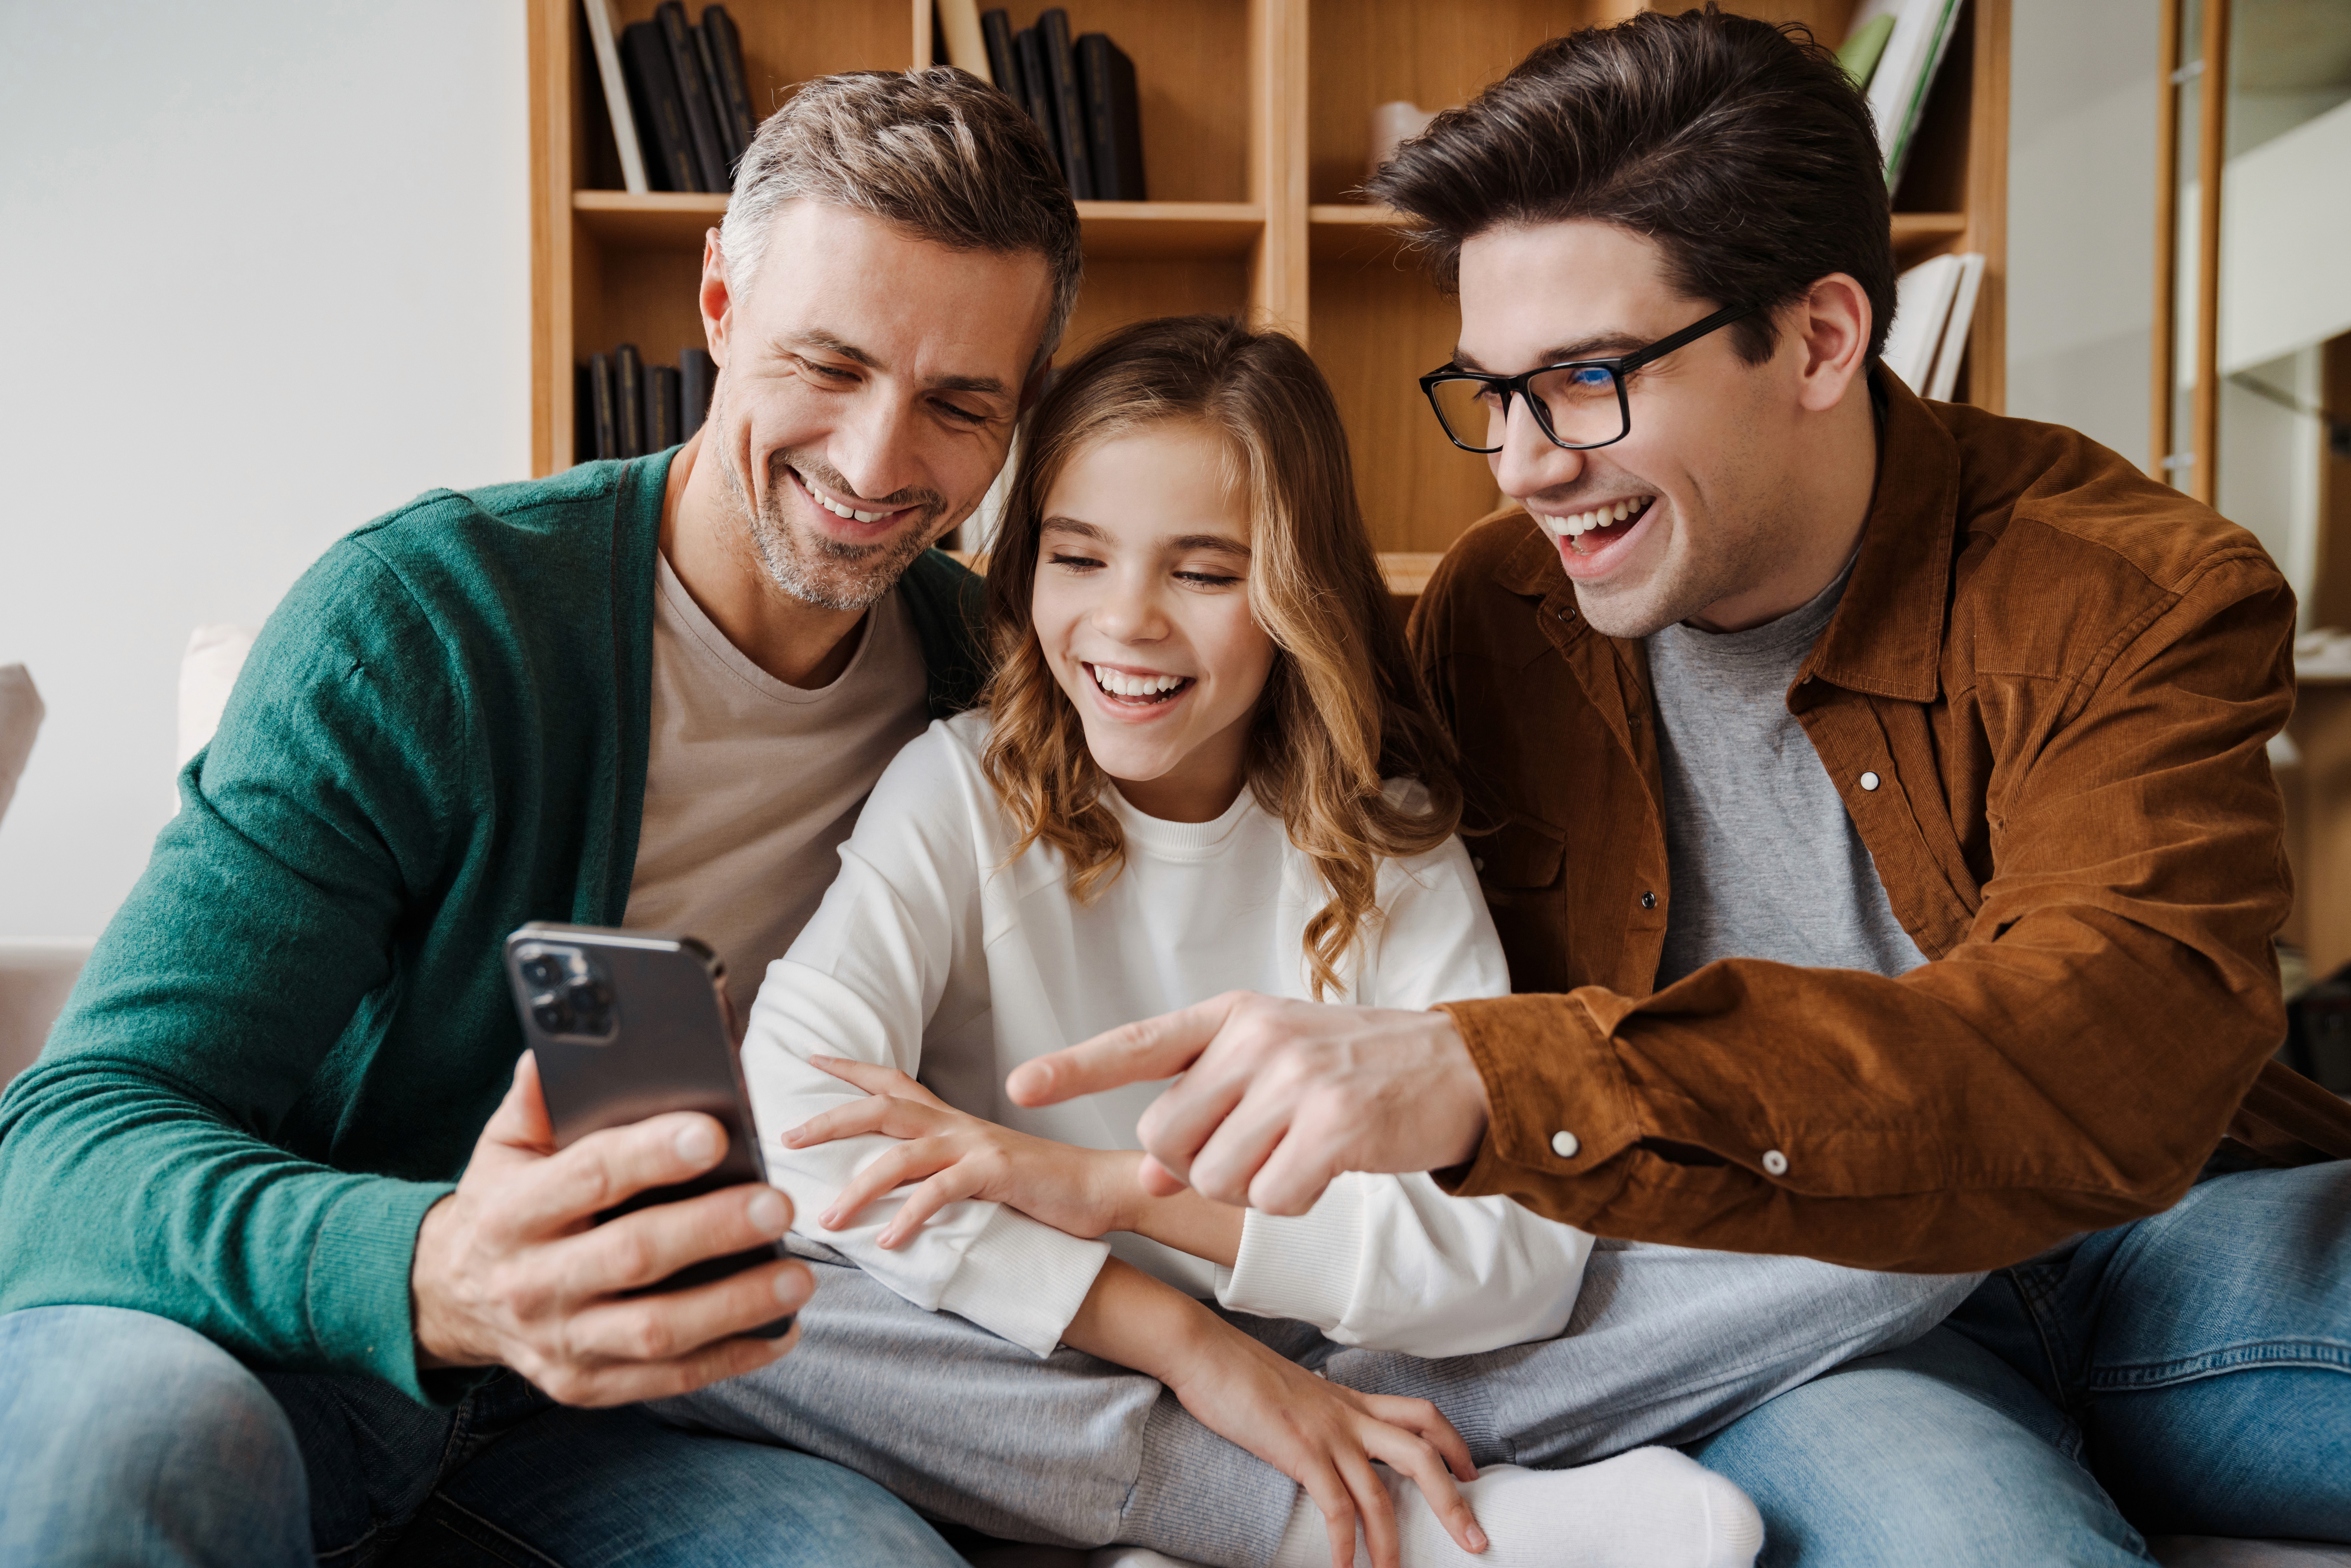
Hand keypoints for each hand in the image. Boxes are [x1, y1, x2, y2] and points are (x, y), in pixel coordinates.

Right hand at [409, 1052, 811, 1406]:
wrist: (451, 1295)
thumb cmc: (503, 1202)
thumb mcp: (503, 1146)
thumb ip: (535, 1099)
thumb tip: (558, 1047)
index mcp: (512, 1212)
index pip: (589, 1177)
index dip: (651, 1155)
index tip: (715, 1134)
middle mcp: (533, 1282)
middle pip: (632, 1257)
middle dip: (711, 1230)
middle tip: (779, 1204)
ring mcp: (560, 1342)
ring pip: (656, 1330)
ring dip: (735, 1305)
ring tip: (799, 1275)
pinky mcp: (585, 1385)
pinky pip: (667, 1379)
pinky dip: (731, 1358)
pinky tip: (782, 1329)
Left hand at [786, 1056, 1141, 1244]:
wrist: (1096, 1188)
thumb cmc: (1035, 1186)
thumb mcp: (976, 1168)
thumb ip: (935, 1168)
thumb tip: (888, 1188)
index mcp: (949, 1120)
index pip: (891, 1081)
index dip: (850, 1067)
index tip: (810, 1057)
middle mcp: (956, 1124)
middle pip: (882, 1107)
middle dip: (831, 1119)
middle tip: (787, 1136)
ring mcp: (976, 1145)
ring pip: (901, 1155)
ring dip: (859, 1187)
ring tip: (829, 1219)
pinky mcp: (996, 1173)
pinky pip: (942, 1191)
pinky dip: (911, 1215)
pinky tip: (888, 1243)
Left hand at [1006, 991, 1491, 1214]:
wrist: (1453, 1069)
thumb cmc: (1351, 1071)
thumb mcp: (1271, 1073)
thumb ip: (1205, 1113)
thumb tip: (1145, 1176)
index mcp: (1231, 1018)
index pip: (1137, 1044)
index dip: (1074, 1068)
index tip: (1019, 1086)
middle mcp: (1257, 1040)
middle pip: (1164, 1139)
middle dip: (1193, 1167)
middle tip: (1251, 1151)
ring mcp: (1297, 1080)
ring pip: (1215, 1178)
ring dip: (1250, 1189)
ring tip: (1296, 1154)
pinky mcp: (1335, 1126)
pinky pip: (1272, 1198)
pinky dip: (1293, 1202)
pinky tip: (1325, 1172)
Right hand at [1075, 1262, 1483, 1567]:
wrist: (1206, 1351)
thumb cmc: (1242, 1372)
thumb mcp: (1297, 1391)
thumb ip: (1321, 1411)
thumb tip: (1325, 1432)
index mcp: (1351, 1400)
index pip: (1423, 1416)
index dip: (1454, 1445)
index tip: (1471, 1474)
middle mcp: (1349, 1416)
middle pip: (1423, 1455)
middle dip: (1454, 1501)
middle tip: (1475, 1539)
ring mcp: (1326, 1434)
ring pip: (1380, 1491)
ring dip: (1392, 1541)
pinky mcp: (1299, 1451)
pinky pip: (1334, 1506)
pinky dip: (1344, 1542)